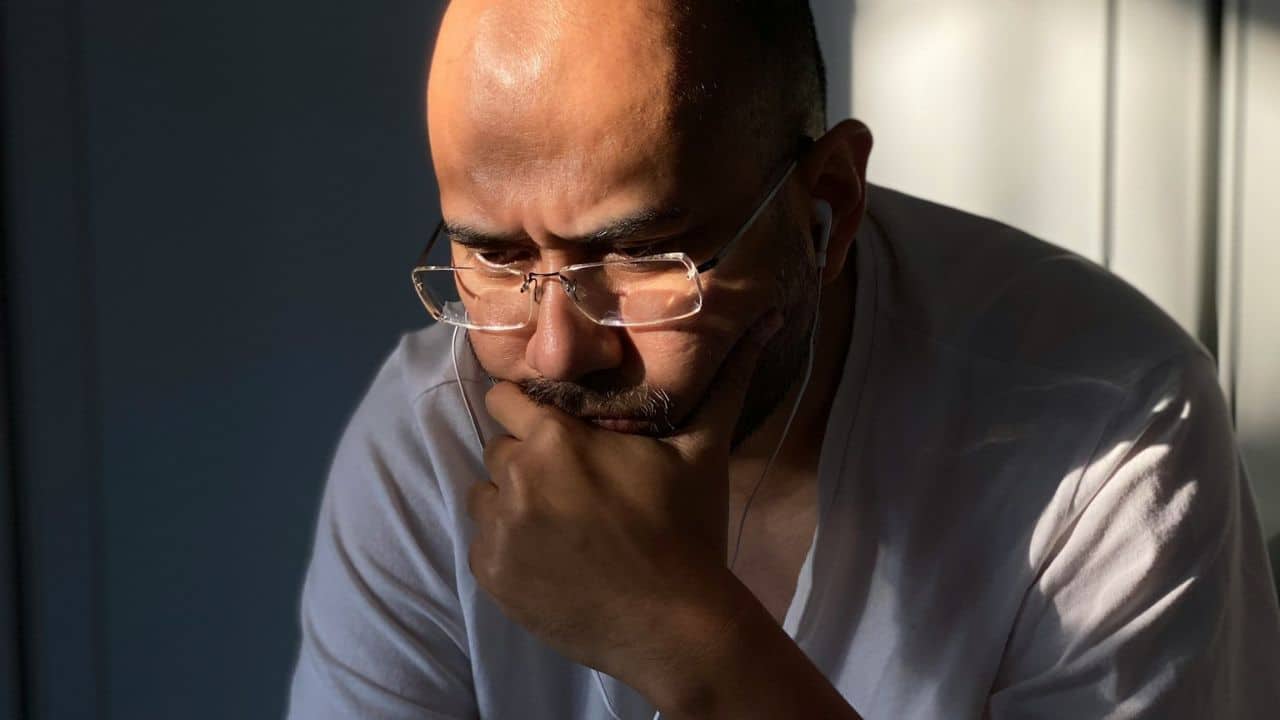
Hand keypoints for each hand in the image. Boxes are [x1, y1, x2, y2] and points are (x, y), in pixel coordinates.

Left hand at [466, 311, 782, 687]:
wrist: (677, 627)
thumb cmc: (688, 531)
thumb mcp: (702, 451)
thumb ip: (723, 382)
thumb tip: (767, 315)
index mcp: (555, 438)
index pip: (504, 398)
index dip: (528, 411)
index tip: (556, 430)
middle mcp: (515, 476)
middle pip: (499, 449)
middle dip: (527, 459)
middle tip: (573, 485)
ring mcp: (498, 531)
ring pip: (486, 496)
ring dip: (513, 502)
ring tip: (561, 524)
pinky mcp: (491, 577)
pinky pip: (483, 545)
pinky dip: (509, 549)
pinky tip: (553, 560)